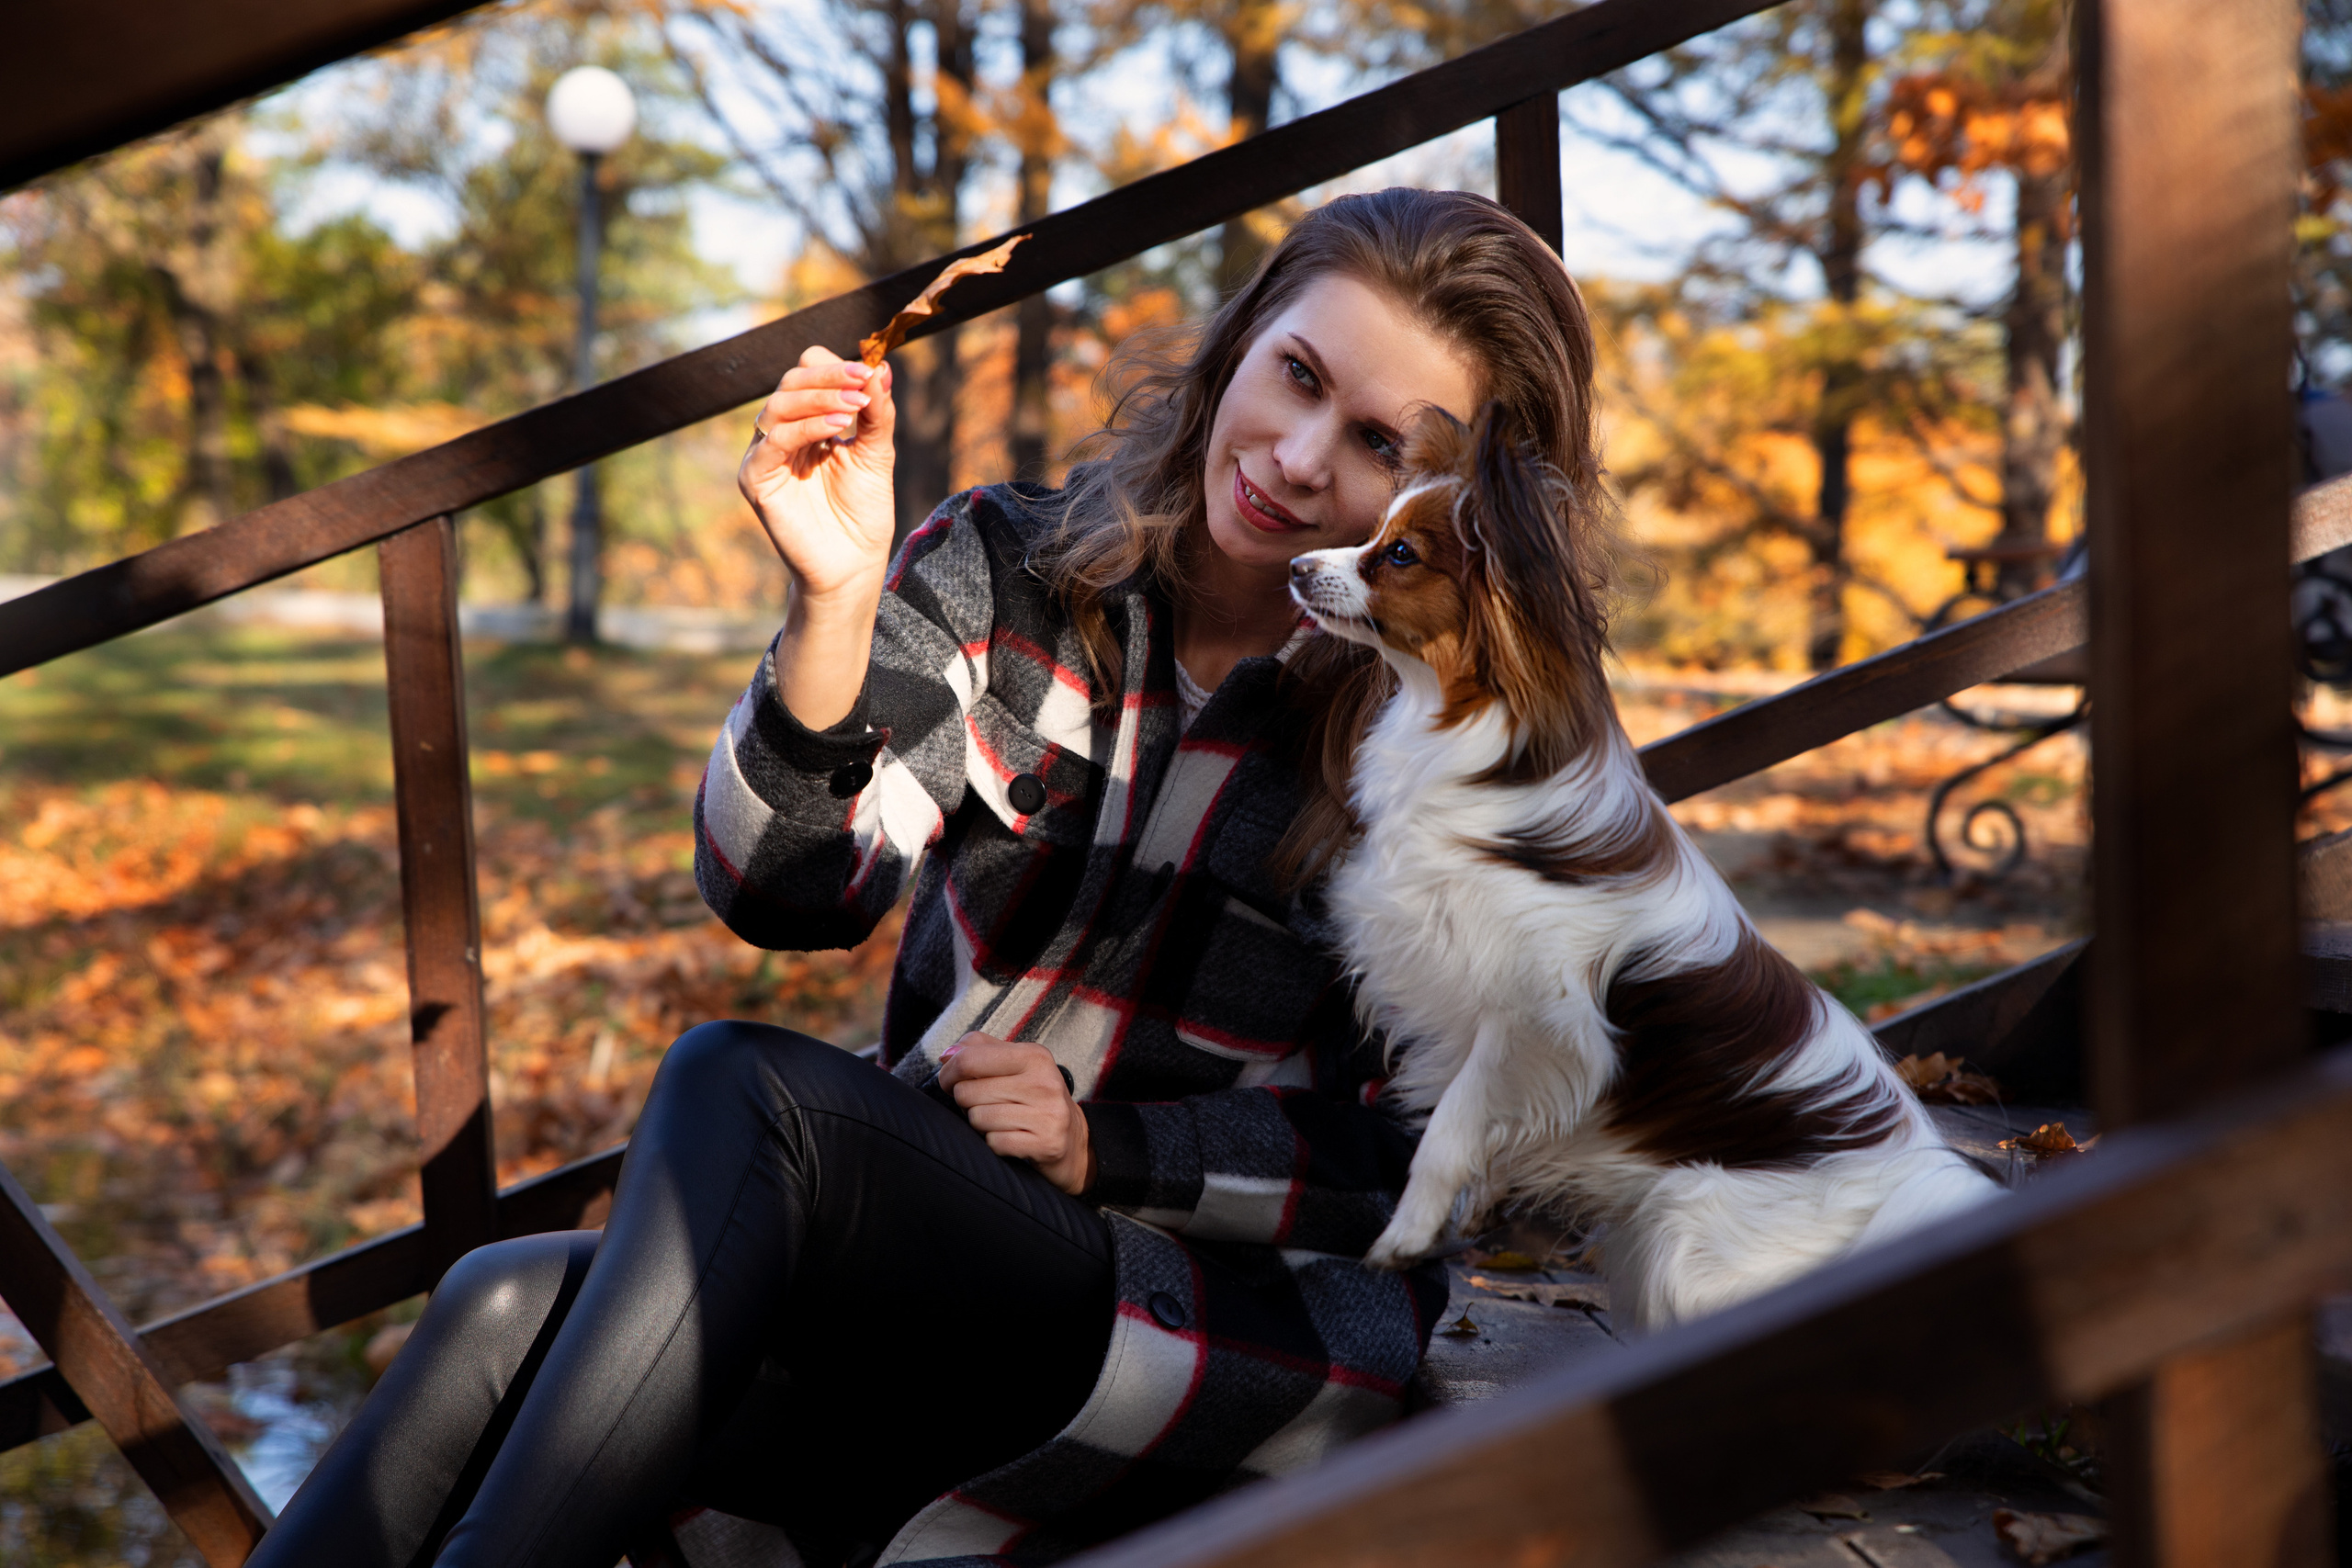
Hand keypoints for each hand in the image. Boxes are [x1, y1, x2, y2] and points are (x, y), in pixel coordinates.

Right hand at [737, 347, 898, 603]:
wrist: (852, 564)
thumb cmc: (863, 512)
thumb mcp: (876, 453)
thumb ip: (877, 412)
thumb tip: (880, 366)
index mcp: (807, 422)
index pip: (807, 374)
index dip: (834, 368)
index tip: (868, 372)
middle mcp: (782, 433)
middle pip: (791, 382)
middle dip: (828, 377)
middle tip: (862, 381)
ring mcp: (765, 455)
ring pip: (779, 405)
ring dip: (819, 398)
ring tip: (855, 406)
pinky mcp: (755, 479)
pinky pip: (773, 441)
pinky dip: (805, 427)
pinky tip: (837, 428)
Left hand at [938, 1033, 1093, 1195]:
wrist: (1075, 1140)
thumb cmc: (1036, 1098)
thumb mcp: (1016, 1064)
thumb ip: (981, 1050)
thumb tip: (947, 1054)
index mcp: (1034, 1056)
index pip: (969, 1059)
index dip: (948, 1073)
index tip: (950, 1082)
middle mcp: (1044, 1082)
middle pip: (967, 1092)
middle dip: (967, 1102)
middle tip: (985, 1104)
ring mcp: (1048, 1114)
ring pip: (977, 1118)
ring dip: (981, 1124)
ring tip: (1001, 1121)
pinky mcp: (1046, 1144)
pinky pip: (994, 1142)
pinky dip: (995, 1143)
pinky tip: (1010, 1137)